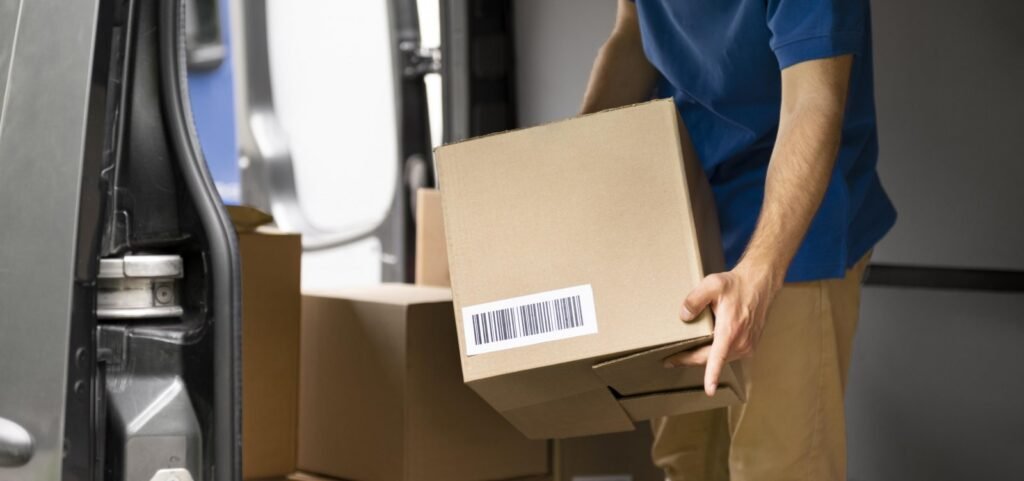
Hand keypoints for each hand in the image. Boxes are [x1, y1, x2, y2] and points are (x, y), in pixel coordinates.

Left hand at [662, 261, 781, 395]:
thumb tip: (684, 317)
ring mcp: (747, 346)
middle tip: (670, 360)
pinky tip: (705, 347)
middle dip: (689, 360)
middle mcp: (741, 342)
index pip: (718, 358)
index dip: (713, 375)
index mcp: (730, 330)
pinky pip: (728, 355)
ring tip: (684, 353)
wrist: (761, 283)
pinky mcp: (749, 346)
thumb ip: (695, 300)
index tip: (709, 390)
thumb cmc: (737, 284)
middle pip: (710, 360)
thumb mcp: (712, 284)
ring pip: (719, 359)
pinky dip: (715, 354)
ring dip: (703, 358)